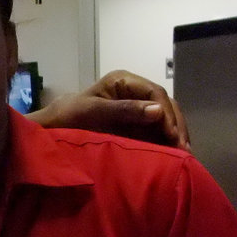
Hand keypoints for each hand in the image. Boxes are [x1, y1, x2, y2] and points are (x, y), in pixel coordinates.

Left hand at [35, 70, 189, 149]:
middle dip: (176, 125)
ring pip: (164, 118)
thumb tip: (158, 111)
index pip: (154, 92)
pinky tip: (174, 155)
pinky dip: (166, 142)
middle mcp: (134, 91)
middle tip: (184, 149)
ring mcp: (135, 108)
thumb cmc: (68, 116)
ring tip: (184, 155)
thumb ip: (123, 110)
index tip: (172, 135)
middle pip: (164, 105)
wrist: (51, 130)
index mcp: (124, 81)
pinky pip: (156, 131)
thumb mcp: (93, 112)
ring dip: (175, 135)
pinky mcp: (134, 125)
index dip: (167, 113)